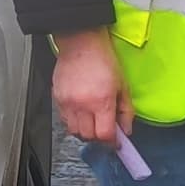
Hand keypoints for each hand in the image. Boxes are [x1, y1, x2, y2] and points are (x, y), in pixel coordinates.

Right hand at [52, 28, 134, 146]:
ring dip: (85, 131)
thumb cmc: (103, 59)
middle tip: (105, 130)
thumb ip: (126, 111)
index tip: (116, 141)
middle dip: (99, 137)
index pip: (105, 134)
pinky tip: (81, 113)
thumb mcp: (123, 85)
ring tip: (93, 121)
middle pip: (88, 136)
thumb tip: (127, 130)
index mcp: (102, 101)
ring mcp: (68, 103)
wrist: (81, 43)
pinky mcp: (57, 99)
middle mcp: (82, 105)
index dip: (112, 142)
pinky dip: (74, 122)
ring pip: (74, 131)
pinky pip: (64, 120)